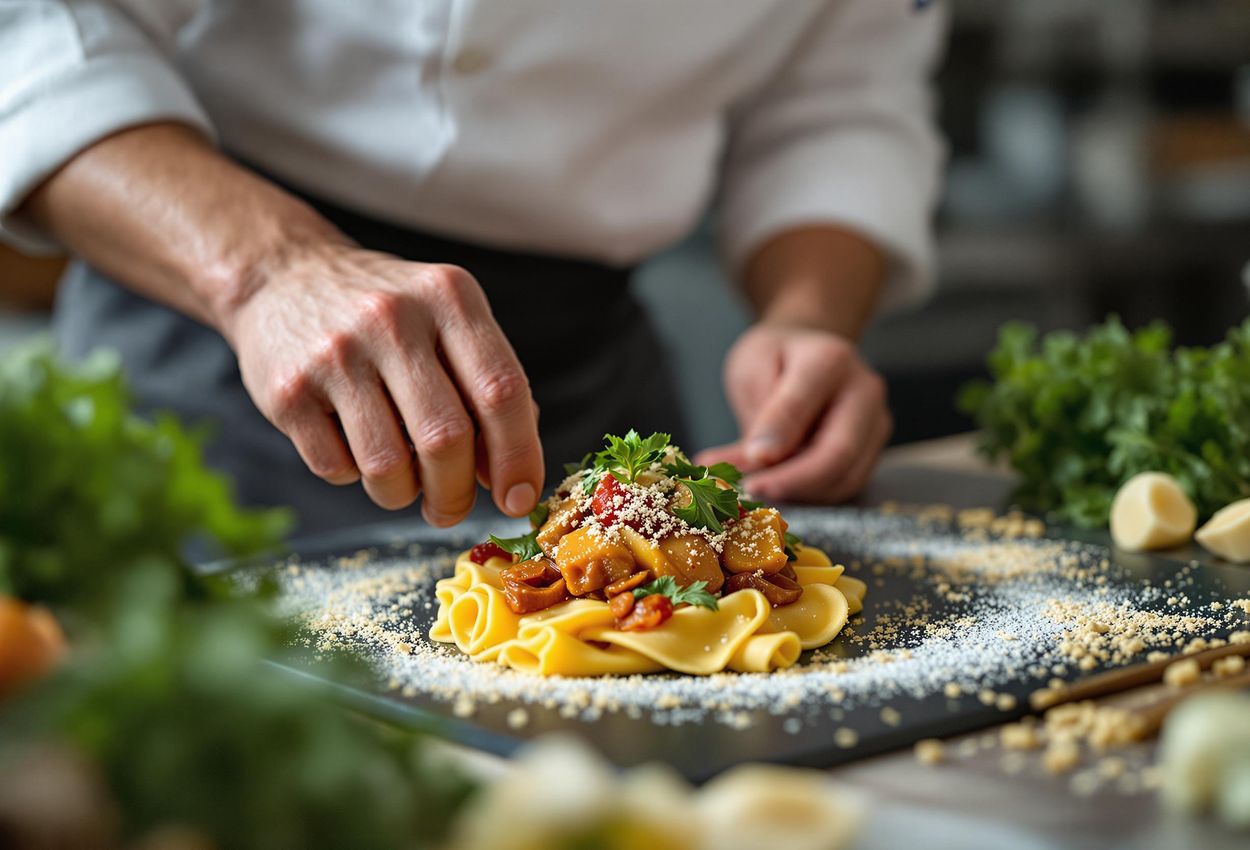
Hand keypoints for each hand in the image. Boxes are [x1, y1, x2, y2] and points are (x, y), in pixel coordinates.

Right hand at [224, 241, 543, 524]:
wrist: (284, 276)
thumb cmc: (389, 315)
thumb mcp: (449, 319)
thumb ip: (488, 383)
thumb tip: (513, 473)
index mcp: (449, 297)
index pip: (501, 390)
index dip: (519, 456)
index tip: (519, 499)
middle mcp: (393, 318)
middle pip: (447, 438)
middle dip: (457, 493)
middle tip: (452, 509)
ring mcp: (336, 352)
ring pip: (388, 466)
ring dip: (402, 493)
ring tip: (399, 481)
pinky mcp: (288, 389)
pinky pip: (336, 468)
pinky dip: (352, 476)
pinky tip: (352, 446)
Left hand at [695, 323, 890, 502]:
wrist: (805, 356)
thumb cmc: (775, 359)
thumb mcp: (753, 367)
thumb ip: (759, 411)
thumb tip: (762, 458)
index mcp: (830, 360)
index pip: (804, 407)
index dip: (776, 440)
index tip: (747, 460)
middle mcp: (864, 392)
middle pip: (839, 453)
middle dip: (793, 482)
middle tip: (751, 492)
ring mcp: (874, 424)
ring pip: (845, 478)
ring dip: (798, 494)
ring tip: (755, 488)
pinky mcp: (872, 451)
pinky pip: (843, 486)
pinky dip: (808, 495)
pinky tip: (775, 487)